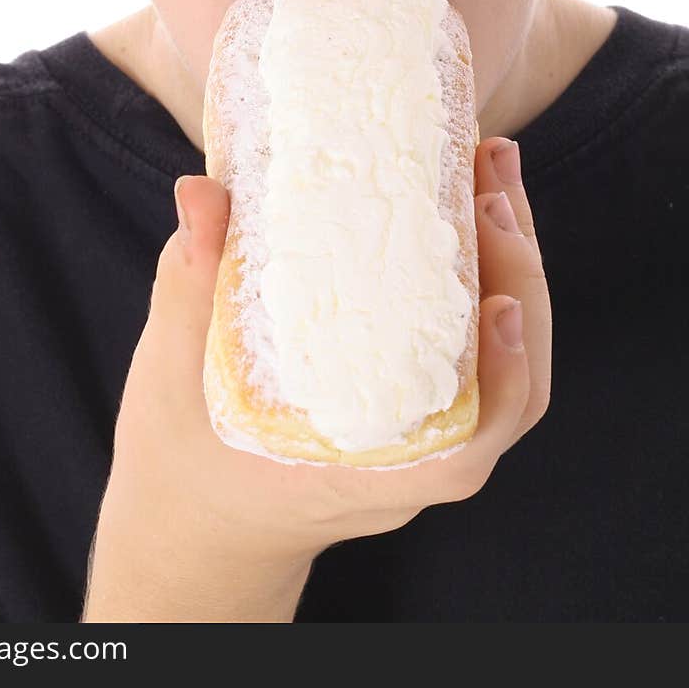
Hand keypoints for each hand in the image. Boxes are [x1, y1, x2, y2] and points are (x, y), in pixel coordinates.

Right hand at [83, 137, 550, 618]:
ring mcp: (428, 435)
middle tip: (492, 186)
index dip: (498, 381)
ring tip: (495, 171)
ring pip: (508, 365)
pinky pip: (483, 350)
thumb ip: (189, 281)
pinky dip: (491, 277)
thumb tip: (200, 193)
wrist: (200, 516)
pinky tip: (474, 204)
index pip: (461, 448)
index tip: (500, 305)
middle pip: (508, 389)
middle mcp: (412, 462)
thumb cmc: (185, 452)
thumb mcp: (172, 370)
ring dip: (516, 266)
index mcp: (358, 475)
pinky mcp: (425, 402)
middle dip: (517, 277)